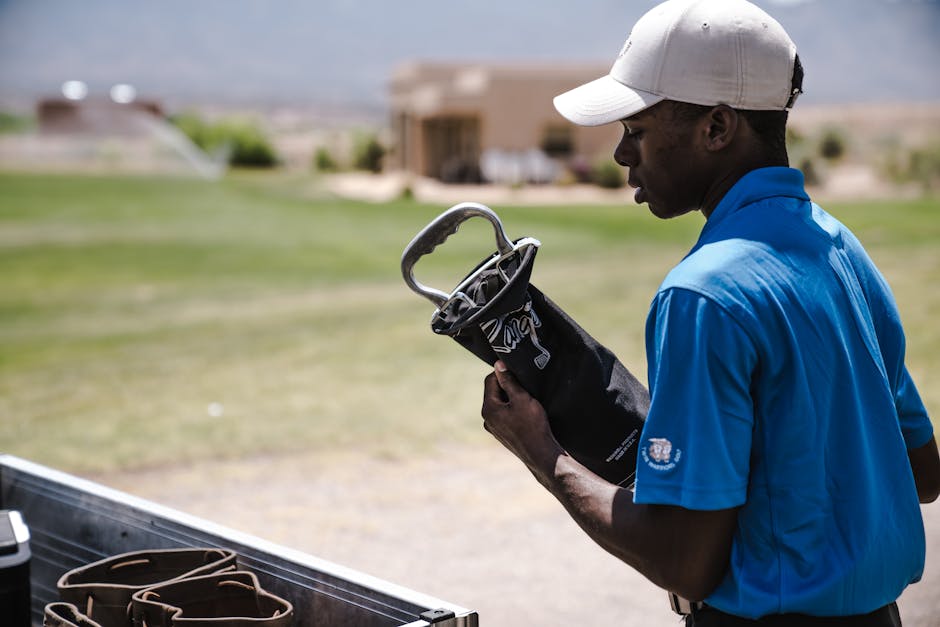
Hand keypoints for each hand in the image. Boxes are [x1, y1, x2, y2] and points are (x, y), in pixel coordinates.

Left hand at [481, 361, 562, 477]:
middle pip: (494, 392)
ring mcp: (494, 429)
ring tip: (527, 399)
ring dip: (511, 398)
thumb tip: (498, 364)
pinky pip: (504, 415)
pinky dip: (513, 410)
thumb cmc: (533, 425)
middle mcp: (487, 419)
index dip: (503, 372)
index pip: (490, 380)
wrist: (541, 455)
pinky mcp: (503, 435)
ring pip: (500, 404)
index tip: (518, 371)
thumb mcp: (522, 398)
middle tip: (525, 385)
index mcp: (488, 409)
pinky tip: (526, 413)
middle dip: (507, 386)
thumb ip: (509, 381)